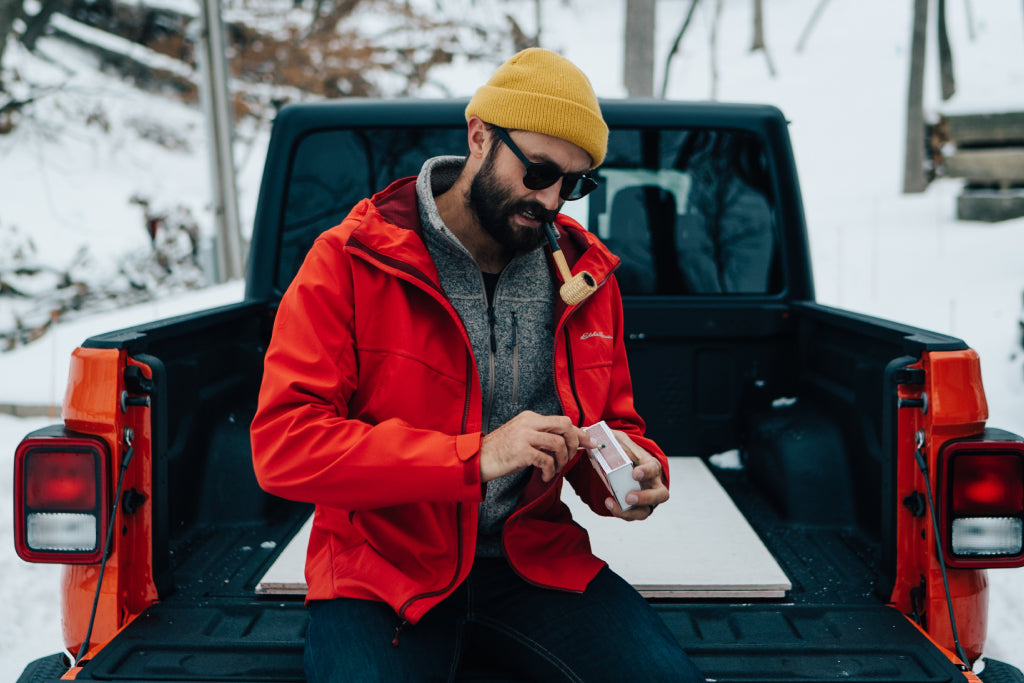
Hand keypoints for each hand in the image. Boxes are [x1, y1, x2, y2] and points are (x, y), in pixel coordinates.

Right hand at [480, 411, 595, 482]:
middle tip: (572, 457)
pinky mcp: (521, 451)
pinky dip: (550, 471)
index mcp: (530, 417)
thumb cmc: (501, 451)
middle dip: (575, 443)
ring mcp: (525, 436)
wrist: (477, 459)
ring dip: (562, 460)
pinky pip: (547, 461)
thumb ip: (542, 436)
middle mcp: (529, 422)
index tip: (590, 442)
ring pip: (559, 444)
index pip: (562, 420)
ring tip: (555, 469)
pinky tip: (545, 476)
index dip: (579, 432)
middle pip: (565, 425)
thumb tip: (568, 443)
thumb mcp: (522, 437)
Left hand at [604, 430, 668, 520]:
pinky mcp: (636, 507)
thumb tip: (593, 436)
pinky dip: (620, 512)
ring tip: (611, 504)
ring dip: (631, 512)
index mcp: (650, 465)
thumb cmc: (625, 452)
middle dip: (645, 498)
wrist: (624, 464)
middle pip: (660, 495)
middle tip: (629, 497)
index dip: (646, 472)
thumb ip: (611, 439)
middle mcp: (653, 484)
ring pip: (646, 511)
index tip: (635, 473)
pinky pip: (632, 515)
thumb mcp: (620, 441)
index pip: (654, 468)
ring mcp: (646, 498)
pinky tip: (608, 503)